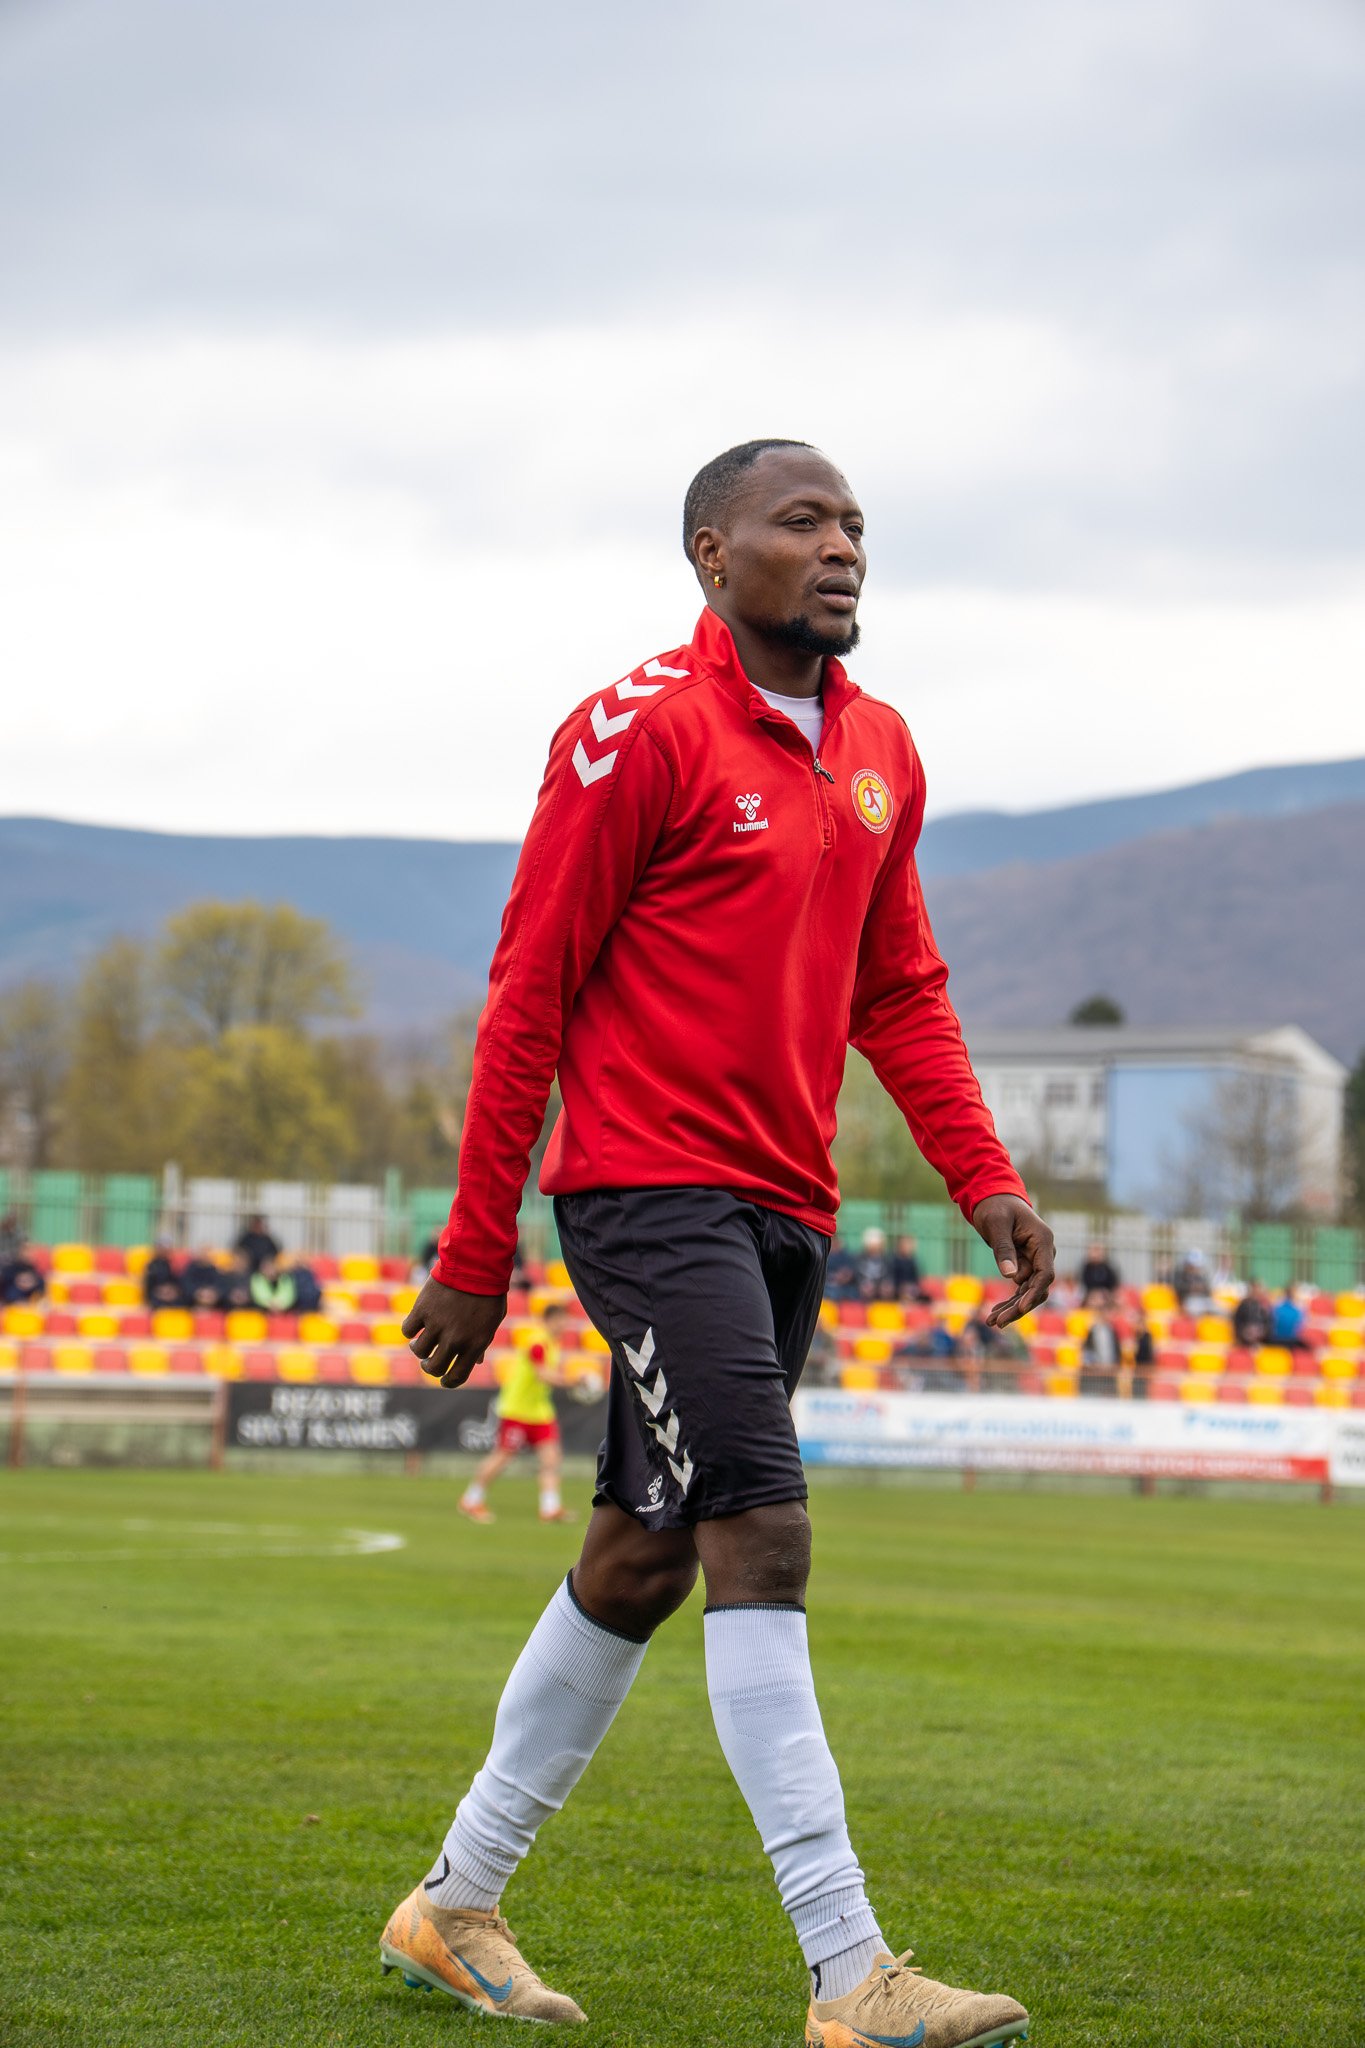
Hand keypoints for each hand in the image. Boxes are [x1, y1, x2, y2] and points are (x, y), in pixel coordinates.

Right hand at [401, 1277, 506, 1387]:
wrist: (476, 1263)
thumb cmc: (488, 1292)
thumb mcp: (492, 1320)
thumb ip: (482, 1342)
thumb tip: (476, 1361)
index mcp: (475, 1344)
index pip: (456, 1377)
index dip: (447, 1382)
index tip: (443, 1379)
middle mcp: (455, 1339)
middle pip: (434, 1368)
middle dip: (430, 1367)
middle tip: (429, 1360)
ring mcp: (437, 1325)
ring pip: (418, 1351)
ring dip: (419, 1348)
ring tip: (421, 1340)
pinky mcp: (422, 1309)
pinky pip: (408, 1330)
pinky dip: (410, 1329)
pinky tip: (417, 1323)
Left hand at [972, 1195, 1054, 1326]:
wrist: (993, 1198)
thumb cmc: (995, 1207)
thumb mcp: (996, 1224)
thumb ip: (1004, 1248)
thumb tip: (1010, 1276)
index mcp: (1043, 1241)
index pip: (1045, 1273)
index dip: (1035, 1292)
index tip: (1021, 1307)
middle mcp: (1043, 1253)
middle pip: (1037, 1288)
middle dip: (1019, 1307)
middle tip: (998, 1322)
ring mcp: (1035, 1260)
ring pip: (1028, 1292)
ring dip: (1012, 1308)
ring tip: (991, 1322)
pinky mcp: (1024, 1265)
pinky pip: (1020, 1288)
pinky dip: (1008, 1301)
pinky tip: (993, 1314)